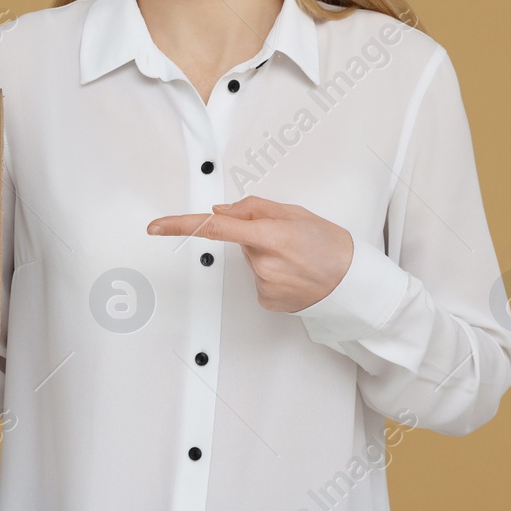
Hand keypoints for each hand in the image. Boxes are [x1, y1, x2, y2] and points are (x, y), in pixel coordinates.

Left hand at [145, 195, 353, 312]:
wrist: (354, 282)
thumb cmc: (330, 244)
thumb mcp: (295, 213)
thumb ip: (253, 208)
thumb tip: (220, 211)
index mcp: (270, 236)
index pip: (215, 228)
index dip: (181, 226)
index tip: (156, 227)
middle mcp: (264, 263)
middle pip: (239, 241)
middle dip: (255, 236)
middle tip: (288, 240)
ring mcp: (264, 285)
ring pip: (250, 261)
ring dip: (266, 255)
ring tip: (296, 258)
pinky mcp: (266, 301)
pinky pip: (258, 280)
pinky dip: (272, 274)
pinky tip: (293, 274)